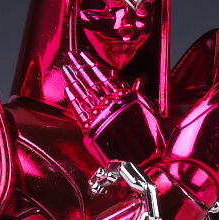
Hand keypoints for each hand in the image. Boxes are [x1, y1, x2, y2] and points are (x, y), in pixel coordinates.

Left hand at [62, 50, 164, 169]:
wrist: (147, 164)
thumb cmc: (153, 142)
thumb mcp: (150, 113)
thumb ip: (139, 95)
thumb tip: (139, 80)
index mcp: (125, 99)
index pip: (104, 77)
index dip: (92, 65)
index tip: (84, 55)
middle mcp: (112, 107)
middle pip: (91, 82)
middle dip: (79, 68)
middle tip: (69, 56)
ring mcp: (101, 119)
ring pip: (84, 94)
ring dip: (73, 80)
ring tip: (66, 68)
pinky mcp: (93, 133)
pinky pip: (80, 113)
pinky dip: (74, 101)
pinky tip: (67, 90)